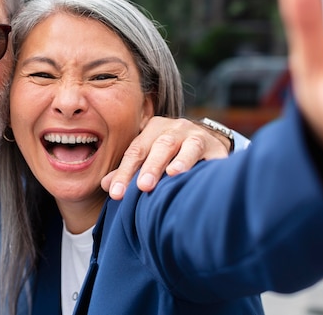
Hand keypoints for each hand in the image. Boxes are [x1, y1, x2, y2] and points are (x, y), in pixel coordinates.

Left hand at [101, 117, 229, 199]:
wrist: (207, 145)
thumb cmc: (170, 155)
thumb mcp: (148, 158)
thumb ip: (129, 171)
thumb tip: (106, 185)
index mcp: (153, 129)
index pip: (135, 151)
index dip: (124, 172)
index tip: (116, 194)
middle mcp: (175, 128)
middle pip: (160, 147)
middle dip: (150, 167)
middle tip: (142, 187)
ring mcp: (197, 135)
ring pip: (187, 146)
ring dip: (179, 161)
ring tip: (171, 175)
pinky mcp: (217, 148)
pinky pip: (211, 156)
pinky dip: (203, 165)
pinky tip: (196, 175)